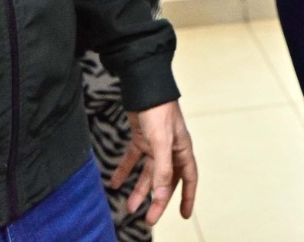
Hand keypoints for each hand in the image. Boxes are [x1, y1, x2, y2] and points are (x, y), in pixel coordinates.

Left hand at [112, 100, 196, 224]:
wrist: (144, 85)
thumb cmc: (158, 110)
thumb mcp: (161, 142)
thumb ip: (162, 170)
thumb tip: (161, 197)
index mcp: (182, 150)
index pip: (188, 178)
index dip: (187, 197)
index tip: (184, 215)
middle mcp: (170, 149)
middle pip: (166, 180)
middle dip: (157, 200)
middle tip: (148, 219)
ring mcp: (155, 144)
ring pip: (148, 173)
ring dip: (139, 189)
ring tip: (129, 207)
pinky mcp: (141, 137)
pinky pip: (133, 159)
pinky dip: (124, 171)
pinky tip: (115, 182)